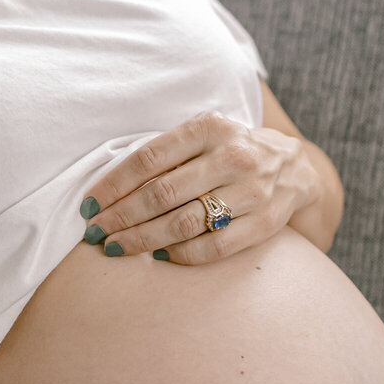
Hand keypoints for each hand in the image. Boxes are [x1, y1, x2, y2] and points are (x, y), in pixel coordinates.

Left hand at [80, 110, 316, 263]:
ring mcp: (252, 191)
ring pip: (185, 223)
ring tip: (117, 247)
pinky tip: (159, 255)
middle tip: (95, 233)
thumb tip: (109, 191)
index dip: (113, 185)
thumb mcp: (203, 135)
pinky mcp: (265, 223)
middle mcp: (233, 157)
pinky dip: (181, 255)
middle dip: (121, 217)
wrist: (294, 168)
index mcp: (210, 128)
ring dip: (143, 240)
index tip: (89, 205)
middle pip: (162, 194)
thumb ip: (167, 154)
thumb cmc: (230, 151)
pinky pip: (213, 246)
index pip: (148, 159)